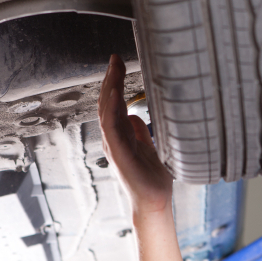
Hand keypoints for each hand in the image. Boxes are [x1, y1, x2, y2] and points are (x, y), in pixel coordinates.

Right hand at [98, 55, 173, 215]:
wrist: (154, 202)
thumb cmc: (151, 179)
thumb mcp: (148, 148)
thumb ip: (140, 132)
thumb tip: (135, 115)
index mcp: (120, 135)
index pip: (114, 103)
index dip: (114, 83)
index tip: (118, 63)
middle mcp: (114, 139)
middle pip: (107, 103)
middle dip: (110, 79)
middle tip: (114, 58)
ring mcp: (115, 146)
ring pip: (107, 112)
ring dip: (110, 89)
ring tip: (113, 69)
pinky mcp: (120, 155)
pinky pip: (112, 129)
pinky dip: (111, 110)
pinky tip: (114, 94)